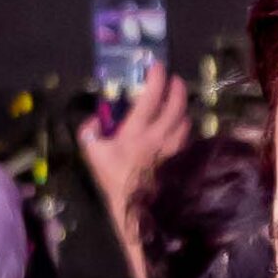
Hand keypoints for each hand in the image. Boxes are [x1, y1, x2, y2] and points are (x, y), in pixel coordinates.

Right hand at [78, 65, 190, 227]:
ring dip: (183, 111)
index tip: (157, 66)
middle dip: (178, 89)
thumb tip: (93, 120)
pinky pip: (188, 142)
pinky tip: (183, 131)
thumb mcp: (94, 156)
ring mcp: (174, 151)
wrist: (137, 211)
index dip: (156, 78)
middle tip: (175, 81)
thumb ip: (89, 134)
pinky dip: (186, 132)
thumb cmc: (115, 181)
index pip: (151, 98)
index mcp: (137, 132)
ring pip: (185, 124)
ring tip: (179, 106)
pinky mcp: (182, 164)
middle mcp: (160, 138)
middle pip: (176, 107)